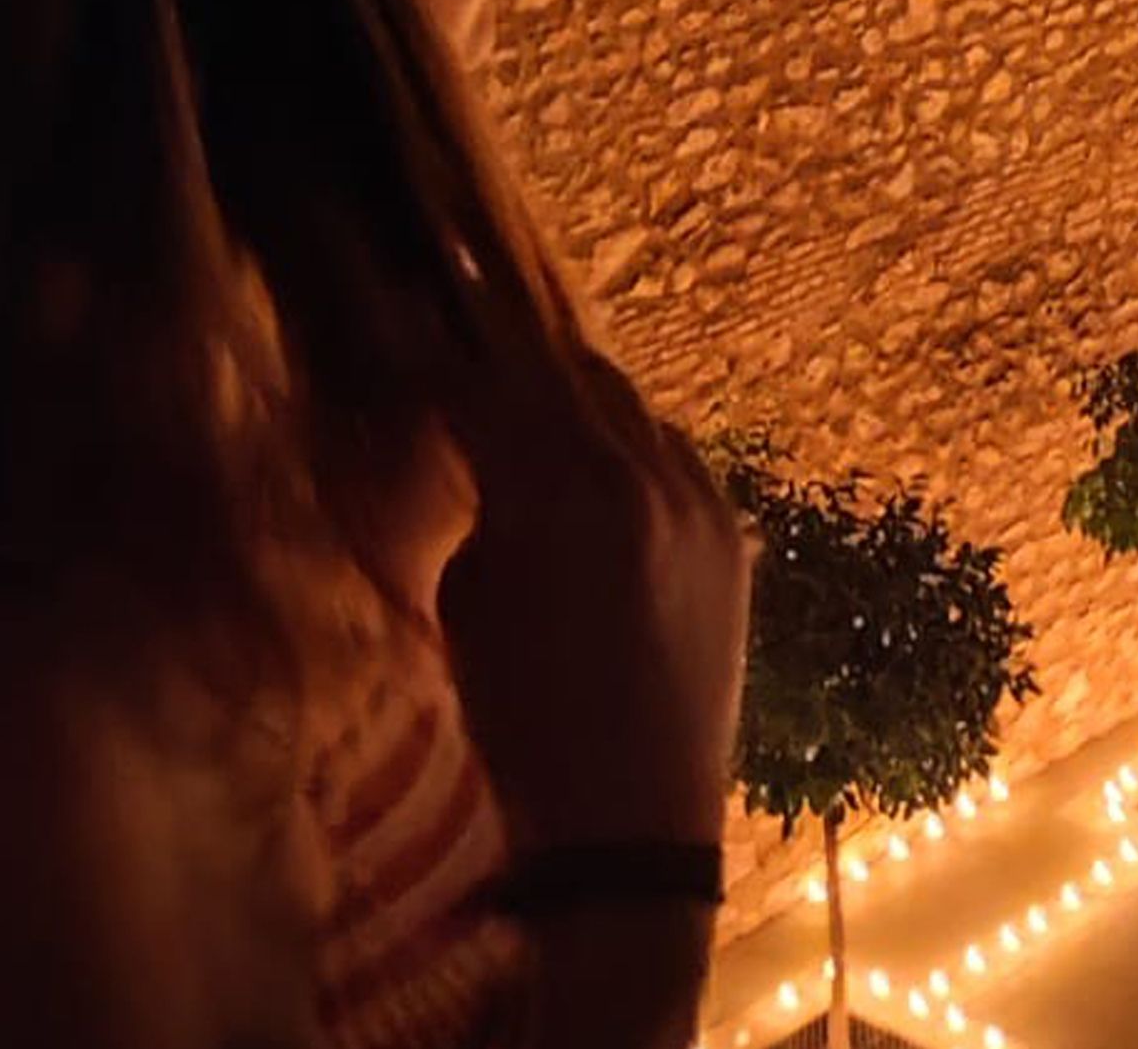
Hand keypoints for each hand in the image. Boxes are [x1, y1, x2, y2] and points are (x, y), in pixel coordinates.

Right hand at [436, 343, 752, 855]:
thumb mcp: (469, 600)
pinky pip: (675, 454)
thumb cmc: (521, 720)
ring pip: (629, 405)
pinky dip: (629, 444)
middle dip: (510, 351)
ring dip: (574, 393)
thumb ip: (484, 500)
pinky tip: (597, 458)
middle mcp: (645, 476)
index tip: (405, 318)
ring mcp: (701, 499)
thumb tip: (480, 441)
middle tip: (464, 327)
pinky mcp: (732, 531)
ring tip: (527, 385)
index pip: (489, 386)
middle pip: (567, 372)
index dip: (438, 351)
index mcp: (564, 493)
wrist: (631, 819)